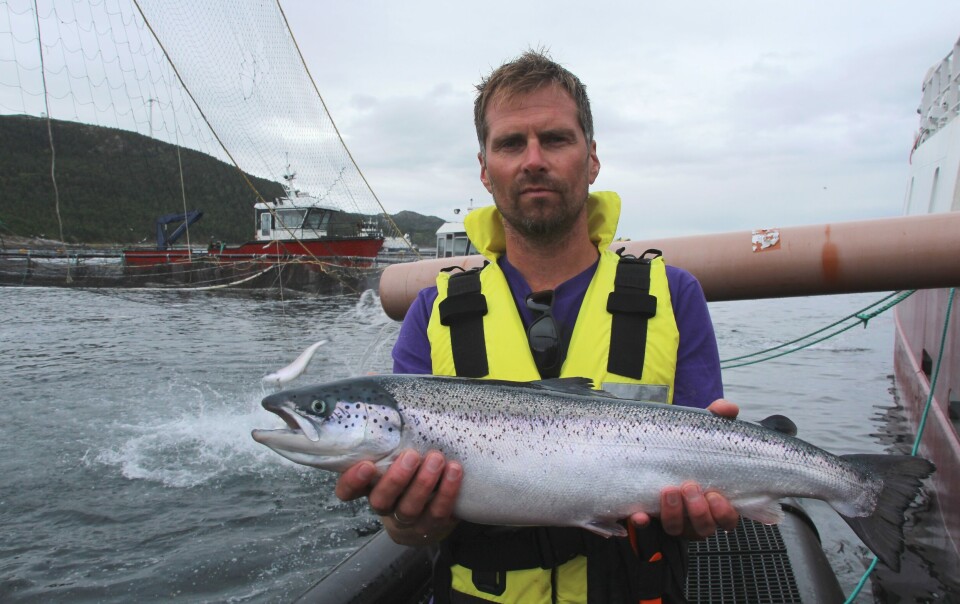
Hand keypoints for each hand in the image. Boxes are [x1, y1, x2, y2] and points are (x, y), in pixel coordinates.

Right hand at [335, 449, 462, 545]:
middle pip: (382, 500)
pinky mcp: (432, 526)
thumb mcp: (396, 459)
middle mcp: (386, 507)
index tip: (366, 465)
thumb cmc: (411, 472)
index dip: (353, 481)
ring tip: (437, 459)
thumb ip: (392, 445)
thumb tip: (398, 411)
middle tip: (411, 456)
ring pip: (411, 508)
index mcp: (370, 488)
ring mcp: (408, 521)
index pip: (348, 491)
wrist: (432, 510)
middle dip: (396, 479)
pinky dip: (447, 491)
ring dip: (424, 483)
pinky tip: (454, 471)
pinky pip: (439, 513)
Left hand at [630, 398, 740, 538]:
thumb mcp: (701, 430)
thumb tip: (729, 407)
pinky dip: (643, 521)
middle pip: (703, 527)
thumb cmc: (686, 446)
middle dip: (698, 512)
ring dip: (674, 513)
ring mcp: (672, 518)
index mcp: (715, 501)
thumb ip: (717, 418)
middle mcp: (695, 515)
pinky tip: (640, 514)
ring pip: (677, 528)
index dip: (724, 513)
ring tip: (669, 490)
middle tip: (690, 486)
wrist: (651, 447)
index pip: (727, 518)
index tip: (716, 496)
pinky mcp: (648, 515)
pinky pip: (644, 527)